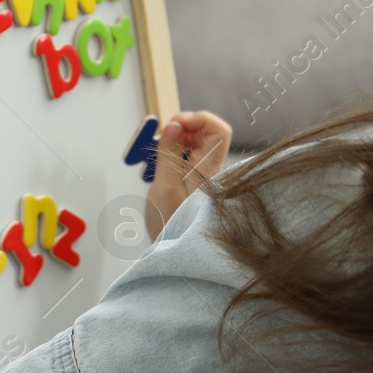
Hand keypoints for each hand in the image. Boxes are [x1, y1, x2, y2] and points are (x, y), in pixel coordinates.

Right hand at [145, 110, 232, 240]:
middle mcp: (210, 171)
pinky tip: (157, 169)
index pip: (218, 130)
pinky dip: (170, 158)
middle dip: (179, 131)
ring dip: (171, 145)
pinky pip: (184, 160)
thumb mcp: (165, 186)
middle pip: (203, 134)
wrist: (172, 253)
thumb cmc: (171, 227)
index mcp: (210, 170)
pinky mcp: (192, 184)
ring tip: (154, 158)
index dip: (198, 119)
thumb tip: (173, 125)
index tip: (175, 123)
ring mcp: (202, 177)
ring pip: (191, 146)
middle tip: (158, 140)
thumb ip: (168, 153)